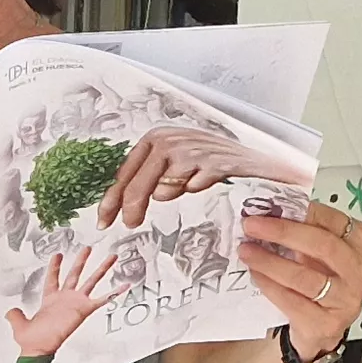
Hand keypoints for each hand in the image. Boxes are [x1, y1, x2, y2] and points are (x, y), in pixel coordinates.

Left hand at [7, 243, 124, 356]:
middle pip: (75, 274)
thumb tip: (10, 311)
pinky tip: (124, 285)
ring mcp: (76, 303)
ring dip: (101, 269)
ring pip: (91, 281)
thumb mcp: (18, 324)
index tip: (58, 254)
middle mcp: (65, 298)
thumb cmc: (31, 340)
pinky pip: (102, 300)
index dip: (55, 266)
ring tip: (111, 257)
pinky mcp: (84, 310)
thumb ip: (14, 315)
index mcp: (50, 299)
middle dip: (81, 261)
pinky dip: (114, 293)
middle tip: (88, 248)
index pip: (53, 278)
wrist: (39, 349)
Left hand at [101, 126, 286, 228]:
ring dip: (169, 195)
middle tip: (128, 225)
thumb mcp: (177, 160)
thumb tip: (120, 201)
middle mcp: (172, 140)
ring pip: (163, 188)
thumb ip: (151, 173)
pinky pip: (192, 188)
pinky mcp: (214, 163)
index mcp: (158, 137)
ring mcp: (193, 151)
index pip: (125, 171)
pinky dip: (195, 191)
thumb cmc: (213, 163)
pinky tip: (204, 184)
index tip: (104, 220)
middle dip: (130, 207)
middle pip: (138, 182)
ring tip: (188, 188)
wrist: (257, 162)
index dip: (111, 198)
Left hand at [245, 203, 361, 355]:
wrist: (320, 326)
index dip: (300, 211)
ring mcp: (347, 300)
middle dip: (283, 233)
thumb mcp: (320, 250)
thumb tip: (272, 207)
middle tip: (252, 226)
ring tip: (247, 251)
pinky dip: (269, 285)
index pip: (333, 220)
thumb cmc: (320, 279)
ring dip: (270, 261)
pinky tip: (256, 274)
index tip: (270, 206)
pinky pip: (292, 300)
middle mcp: (361, 272)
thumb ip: (306, 228)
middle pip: (323, 246)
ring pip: (305, 276)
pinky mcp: (327, 324)